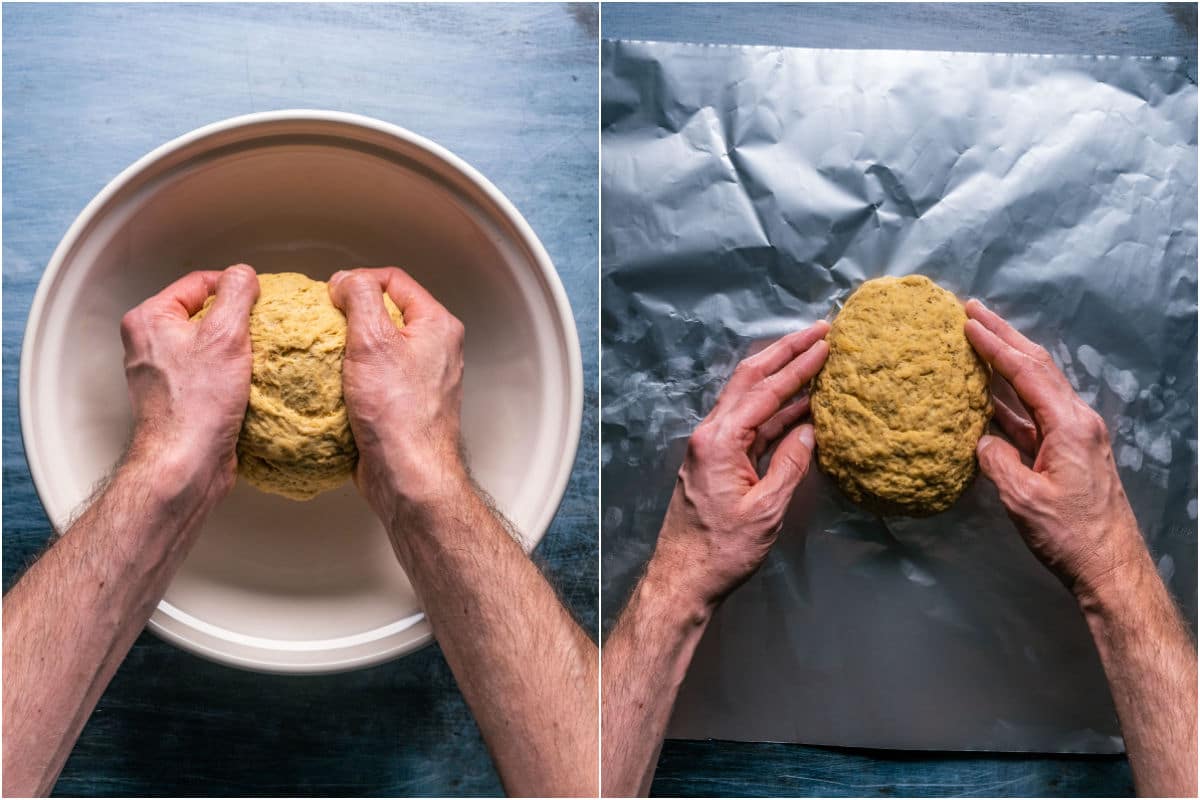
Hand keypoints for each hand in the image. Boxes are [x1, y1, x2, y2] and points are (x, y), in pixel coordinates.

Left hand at [120, 265, 258, 497]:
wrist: (186, 463)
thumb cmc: (197, 404)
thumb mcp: (225, 335)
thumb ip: (236, 295)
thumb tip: (244, 275)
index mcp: (150, 320)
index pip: (200, 283)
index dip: (236, 288)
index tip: (263, 300)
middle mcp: (150, 344)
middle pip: (207, 315)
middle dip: (239, 322)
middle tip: (265, 331)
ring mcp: (165, 374)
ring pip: (212, 347)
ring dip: (240, 352)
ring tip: (263, 358)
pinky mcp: (182, 399)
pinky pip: (213, 375)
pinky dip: (235, 376)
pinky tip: (254, 383)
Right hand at [328, 267, 467, 525]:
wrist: (407, 475)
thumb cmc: (398, 414)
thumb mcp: (372, 341)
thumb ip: (360, 298)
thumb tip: (347, 280)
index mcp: (437, 325)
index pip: (393, 280)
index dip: (357, 282)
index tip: (330, 298)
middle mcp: (435, 349)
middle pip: (384, 312)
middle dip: (350, 316)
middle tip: (323, 327)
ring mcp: (421, 377)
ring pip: (377, 347)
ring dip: (347, 349)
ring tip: (322, 356)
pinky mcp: (404, 403)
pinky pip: (373, 377)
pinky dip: (350, 377)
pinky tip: (329, 385)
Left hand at [652, 321, 829, 608]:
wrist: (683, 577)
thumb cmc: (721, 551)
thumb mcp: (766, 510)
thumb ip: (790, 465)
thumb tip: (811, 430)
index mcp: (719, 441)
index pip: (765, 391)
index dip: (798, 365)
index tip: (826, 343)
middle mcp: (710, 434)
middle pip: (750, 379)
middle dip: (785, 352)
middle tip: (819, 330)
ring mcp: (711, 445)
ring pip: (749, 398)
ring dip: (781, 376)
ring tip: (815, 356)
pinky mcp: (717, 459)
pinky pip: (750, 424)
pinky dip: (776, 409)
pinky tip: (801, 403)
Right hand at [964, 300, 1146, 600]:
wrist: (1109, 567)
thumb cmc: (1068, 535)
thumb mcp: (1023, 498)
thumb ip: (996, 461)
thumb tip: (982, 441)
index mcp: (1069, 425)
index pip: (1026, 373)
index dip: (995, 346)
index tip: (967, 323)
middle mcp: (1077, 421)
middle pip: (1037, 366)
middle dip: (1004, 336)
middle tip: (973, 311)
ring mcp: (1076, 435)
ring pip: (1037, 386)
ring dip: (1007, 361)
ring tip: (978, 340)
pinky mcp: (1070, 452)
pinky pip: (1035, 413)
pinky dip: (1010, 396)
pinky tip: (988, 393)